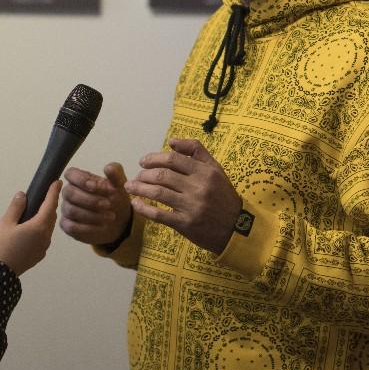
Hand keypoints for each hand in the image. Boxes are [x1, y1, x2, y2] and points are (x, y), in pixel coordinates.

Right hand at [0, 181, 59, 275]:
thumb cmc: (0, 247)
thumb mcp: (5, 223)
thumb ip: (16, 207)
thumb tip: (22, 196)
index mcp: (38, 227)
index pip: (49, 205)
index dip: (53, 192)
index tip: (57, 183)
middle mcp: (45, 238)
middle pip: (50, 217)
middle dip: (49, 205)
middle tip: (45, 194)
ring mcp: (42, 248)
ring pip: (47, 228)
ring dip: (44, 218)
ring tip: (35, 211)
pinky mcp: (38, 255)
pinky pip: (42, 238)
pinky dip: (40, 230)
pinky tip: (30, 229)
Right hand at [60, 163, 132, 246]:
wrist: (120, 221)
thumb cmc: (115, 198)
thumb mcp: (119, 185)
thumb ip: (115, 175)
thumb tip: (108, 168)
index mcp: (79, 179)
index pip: (70, 174)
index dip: (81, 180)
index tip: (96, 186)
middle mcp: (69, 193)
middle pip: (69, 192)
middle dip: (89, 199)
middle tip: (108, 204)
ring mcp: (67, 209)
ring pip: (71, 210)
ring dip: (92, 214)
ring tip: (111, 216)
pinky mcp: (68, 225)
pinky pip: (71, 226)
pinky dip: (88, 227)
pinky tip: (103, 226)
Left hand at [125, 138, 241, 253]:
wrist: (237, 228)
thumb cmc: (222, 195)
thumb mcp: (215, 169)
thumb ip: (196, 151)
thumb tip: (171, 141)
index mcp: (205, 172)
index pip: (172, 159)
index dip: (153, 158)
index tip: (143, 162)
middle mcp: (198, 187)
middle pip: (162, 175)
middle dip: (144, 174)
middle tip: (136, 176)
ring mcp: (191, 206)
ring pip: (158, 193)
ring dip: (139, 188)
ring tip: (130, 187)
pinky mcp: (185, 224)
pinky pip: (159, 214)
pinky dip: (144, 208)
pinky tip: (136, 204)